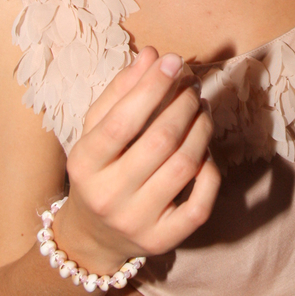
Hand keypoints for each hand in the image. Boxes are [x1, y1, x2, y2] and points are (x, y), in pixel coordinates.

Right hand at [58, 47, 219, 269]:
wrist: (93, 236)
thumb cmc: (99, 169)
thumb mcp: (96, 129)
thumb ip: (121, 90)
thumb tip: (152, 54)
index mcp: (84, 165)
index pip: (122, 121)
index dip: (152, 87)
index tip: (173, 60)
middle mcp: (107, 197)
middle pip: (160, 141)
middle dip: (183, 104)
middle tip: (193, 85)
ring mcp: (136, 222)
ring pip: (184, 166)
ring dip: (201, 129)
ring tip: (202, 109)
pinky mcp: (163, 241)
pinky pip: (199, 203)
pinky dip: (210, 171)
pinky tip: (205, 151)